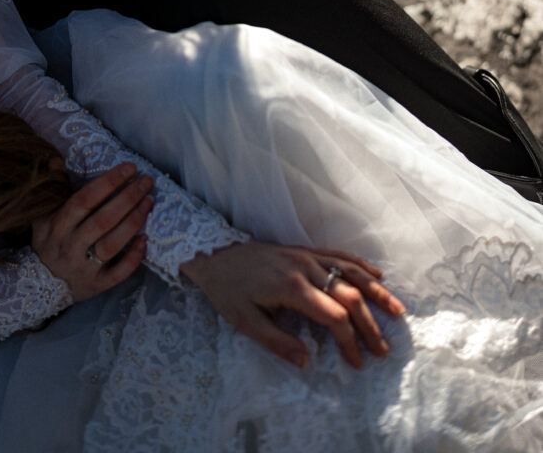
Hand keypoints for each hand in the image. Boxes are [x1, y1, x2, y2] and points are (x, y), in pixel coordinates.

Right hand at [32, 162, 153, 300]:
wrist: (37, 286)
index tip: (129, 168)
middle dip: (128, 198)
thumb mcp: (42, 214)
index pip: (86, 199)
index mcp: (58, 224)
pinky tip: (145, 240)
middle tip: (147, 181)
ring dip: (134, 221)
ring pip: (112, 243)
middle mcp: (71, 245)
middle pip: (104, 219)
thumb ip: (53, 186)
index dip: (109, 182)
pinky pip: (118, 273)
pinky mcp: (96, 285)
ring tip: (150, 201)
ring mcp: (84, 267)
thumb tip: (56, 159)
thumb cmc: (47, 242)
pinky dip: (133, 257)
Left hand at [180, 242, 404, 369]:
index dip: (349, 341)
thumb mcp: (245, 321)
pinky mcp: (305, 250)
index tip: (356, 363)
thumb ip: (277, 342)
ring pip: (350, 271)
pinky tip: (377, 275)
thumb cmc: (229, 290)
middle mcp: (305, 267)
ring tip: (397, 310)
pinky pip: (339, 254)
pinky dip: (360, 264)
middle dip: (369, 324)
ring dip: (376, 291)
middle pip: (348, 295)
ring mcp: (307, 255)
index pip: (333, 316)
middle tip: (383, 350)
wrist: (215, 252)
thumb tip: (307, 362)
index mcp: (291, 287)